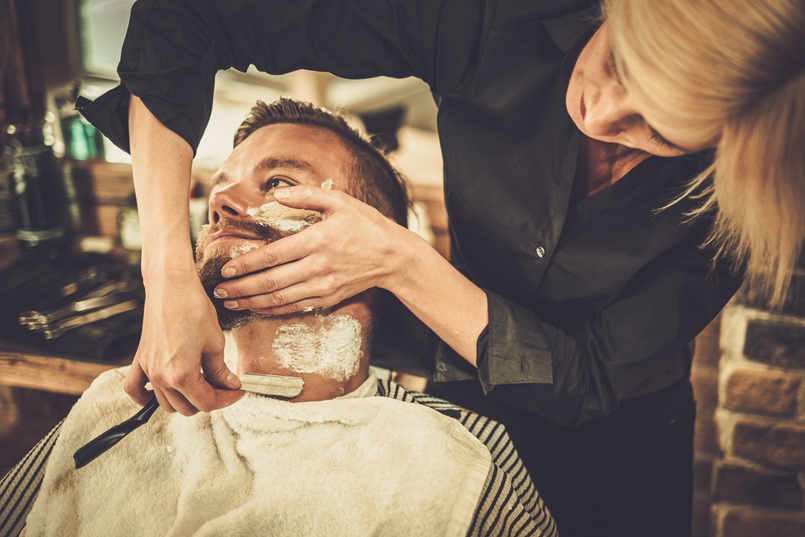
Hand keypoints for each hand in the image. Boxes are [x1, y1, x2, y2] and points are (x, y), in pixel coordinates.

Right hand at [124, 274, 243, 414]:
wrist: (171, 286)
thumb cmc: (193, 309)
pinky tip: (162, 392)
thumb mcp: (215, 342)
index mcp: (182, 375)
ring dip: (186, 400)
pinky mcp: (140, 359)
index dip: (227, 399)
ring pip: (166, 403)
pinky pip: (134, 388)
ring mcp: (148, 369)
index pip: (207, 402)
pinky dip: (144, 397)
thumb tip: (229, 385)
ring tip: (203, 384)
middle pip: (187, 407)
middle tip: (225, 386)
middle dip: (209, 400)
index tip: (238, 390)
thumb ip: (220, 370)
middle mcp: (161, 377)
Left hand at [213, 186, 408, 314]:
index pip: (273, 255)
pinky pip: (295, 306)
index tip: (226, 269)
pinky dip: (273, 309)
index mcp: (317, 240)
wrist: (394, 256)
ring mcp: (324, 285)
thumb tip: (274, 195)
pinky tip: (257, 307)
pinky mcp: (329, 297)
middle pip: (271, 281)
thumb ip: (306, 196)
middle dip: (241, 287)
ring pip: (280, 298)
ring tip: (231, 302)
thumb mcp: (341, 201)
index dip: (246, 264)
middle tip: (218, 290)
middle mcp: (318, 266)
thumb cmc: (366, 225)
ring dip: (252, 301)